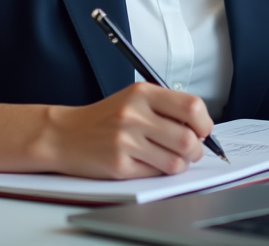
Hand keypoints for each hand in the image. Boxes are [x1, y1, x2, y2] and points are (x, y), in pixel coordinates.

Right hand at [42, 83, 212, 178]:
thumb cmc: (104, 118)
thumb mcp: (133, 99)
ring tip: (170, 158)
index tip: (202, 130)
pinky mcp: (119, 165)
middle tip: (190, 150)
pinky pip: (155, 174)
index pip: (192, 107)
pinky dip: (158, 172)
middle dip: (196, 150)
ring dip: (180, 164)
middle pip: (188, 139)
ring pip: (175, 162)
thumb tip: (201, 129)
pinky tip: (147, 163)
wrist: (64, 134)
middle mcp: (134, 115)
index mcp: (142, 93)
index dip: (204, 123)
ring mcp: (126, 141)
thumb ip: (165, 107)